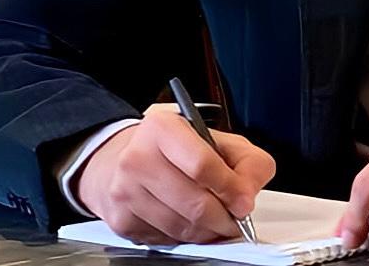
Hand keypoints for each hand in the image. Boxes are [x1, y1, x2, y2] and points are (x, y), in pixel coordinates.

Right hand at [75, 103, 275, 245]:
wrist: (123, 159)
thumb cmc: (175, 148)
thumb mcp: (217, 139)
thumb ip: (245, 161)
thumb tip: (246, 196)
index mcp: (162, 128)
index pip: (202, 165)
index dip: (230, 188)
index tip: (243, 202)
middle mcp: (138, 157)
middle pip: (194, 203)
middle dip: (223, 217)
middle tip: (234, 218)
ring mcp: (126, 191)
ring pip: (181, 227)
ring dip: (207, 231)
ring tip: (215, 220)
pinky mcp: (122, 220)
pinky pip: (166, 240)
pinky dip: (185, 237)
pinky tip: (189, 222)